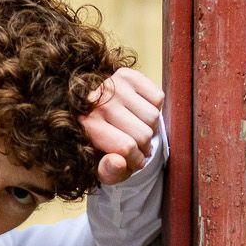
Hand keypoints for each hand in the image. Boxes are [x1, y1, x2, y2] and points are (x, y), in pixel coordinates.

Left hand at [81, 68, 164, 185]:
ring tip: (138, 128)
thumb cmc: (100, 144)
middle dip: (145, 147)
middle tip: (138, 146)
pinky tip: (139, 111)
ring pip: (153, 116)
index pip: (126, 148)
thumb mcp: (101, 167)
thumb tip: (119, 162)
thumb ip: (109, 172)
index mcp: (87, 126)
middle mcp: (97, 101)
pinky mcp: (127, 74)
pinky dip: (154, 108)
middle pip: (143, 134)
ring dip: (151, 128)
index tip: (134, 162)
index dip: (136, 160)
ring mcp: (112, 84)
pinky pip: (157, 97)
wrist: (94, 111)